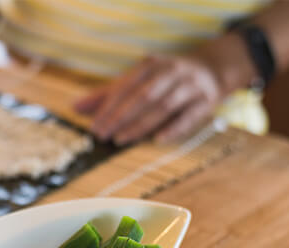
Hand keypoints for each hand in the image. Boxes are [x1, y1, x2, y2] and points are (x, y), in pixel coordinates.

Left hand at [75, 54, 224, 144]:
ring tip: (120, 139)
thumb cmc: (165, 78)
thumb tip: (75, 107)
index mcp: (151, 65)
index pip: (126, 86)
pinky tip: (157, 141)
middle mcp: (171, 72)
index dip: (109, 106)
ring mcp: (190, 86)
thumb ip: (107, 94)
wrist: (212, 69)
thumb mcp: (138, 80)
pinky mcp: (206, 101)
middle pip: (143, 96)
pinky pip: (189, 116)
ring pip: (163, 107)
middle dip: (121, 116)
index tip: (94, 125)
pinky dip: (174, 128)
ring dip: (141, 124)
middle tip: (103, 135)